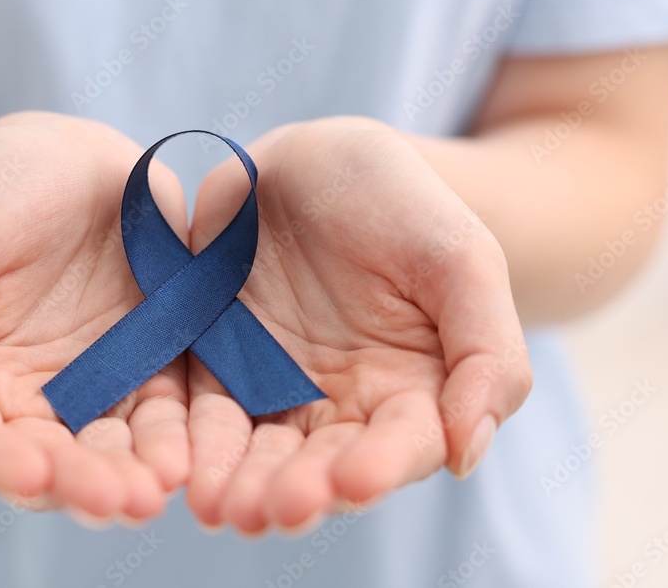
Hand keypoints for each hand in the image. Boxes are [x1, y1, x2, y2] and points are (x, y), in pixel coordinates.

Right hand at [0, 113, 189, 519]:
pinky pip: (167, 409)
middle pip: (51, 463)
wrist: (59, 155)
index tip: (29, 474)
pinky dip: (178, 435)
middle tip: (117, 499)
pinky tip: (188, 453)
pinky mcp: (154, 364)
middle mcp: (28, 402)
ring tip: (157, 487)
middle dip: (82, 485)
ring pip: (112, 448)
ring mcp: (96, 387)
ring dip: (134, 474)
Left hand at [185, 118, 531, 532]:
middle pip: (319, 464)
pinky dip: (189, 439)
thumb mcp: (463, 259)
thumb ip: (488, 353)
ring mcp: (272, 385)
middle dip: (297, 490)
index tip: (356, 480)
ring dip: (238, 481)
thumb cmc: (404, 203)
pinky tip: (179, 466)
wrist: (321, 156)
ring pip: (255, 449)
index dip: (379, 466)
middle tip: (272, 510)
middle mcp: (339, 403)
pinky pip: (198, 407)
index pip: (399, 445)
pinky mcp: (214, 362)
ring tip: (221, 505)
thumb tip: (466, 453)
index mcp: (411, 389)